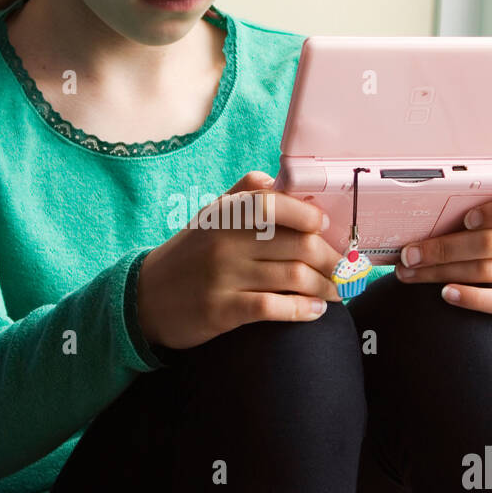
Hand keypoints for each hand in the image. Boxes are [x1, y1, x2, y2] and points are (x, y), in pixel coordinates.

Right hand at [136, 171, 344, 350]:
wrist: (143, 299)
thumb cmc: (187, 256)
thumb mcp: (208, 218)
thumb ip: (242, 196)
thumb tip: (277, 180)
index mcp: (225, 215)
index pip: (273, 203)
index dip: (307, 214)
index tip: (328, 226)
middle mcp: (224, 242)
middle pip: (296, 245)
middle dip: (332, 259)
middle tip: (348, 269)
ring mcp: (223, 277)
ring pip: (292, 277)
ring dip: (325, 286)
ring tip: (339, 292)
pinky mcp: (222, 311)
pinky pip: (272, 307)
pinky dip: (302, 310)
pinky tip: (316, 312)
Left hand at [393, 187, 491, 339]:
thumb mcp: (486, 232)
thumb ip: (465, 224)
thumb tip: (415, 226)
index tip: (466, 219)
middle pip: (489, 241)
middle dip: (443, 248)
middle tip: (410, 255)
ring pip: (487, 270)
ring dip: (442, 272)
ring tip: (413, 274)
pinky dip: (470, 297)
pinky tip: (446, 293)